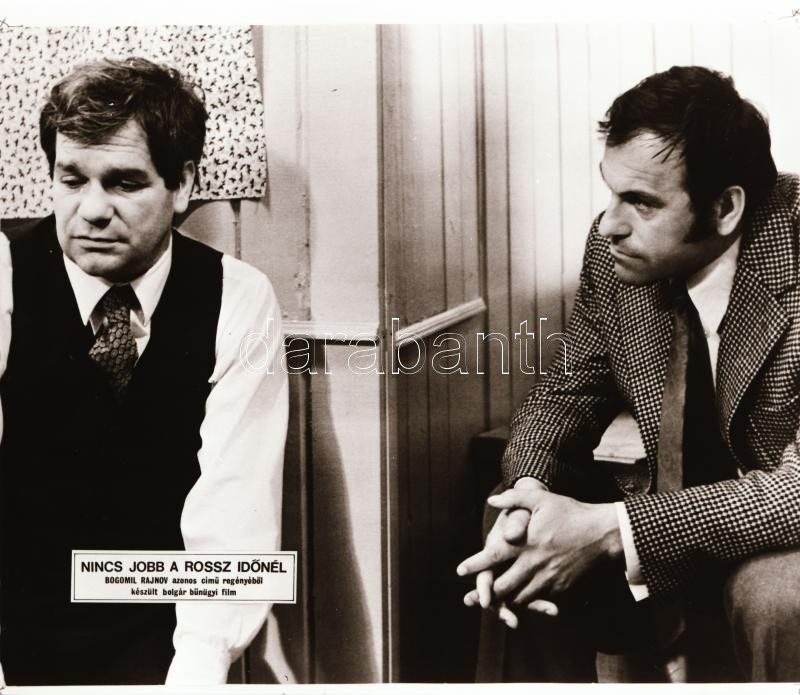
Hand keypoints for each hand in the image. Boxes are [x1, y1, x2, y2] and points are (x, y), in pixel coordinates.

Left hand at [459, 487, 621, 608]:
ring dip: (504, 600)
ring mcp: (548, 578)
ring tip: (490, 602)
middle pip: (504, 585)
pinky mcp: (560, 587)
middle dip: (486, 593)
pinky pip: (537, 599)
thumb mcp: (541, 500)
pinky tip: (516, 601)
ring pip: (520, 598)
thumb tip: (491, 500)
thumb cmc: (569, 513)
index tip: (460, 570)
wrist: (602, 534)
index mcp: (527, 542)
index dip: (476, 564)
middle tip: (472, 597)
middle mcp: (535, 563)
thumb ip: (514, 498)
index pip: (495, 556)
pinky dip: (525, 602)